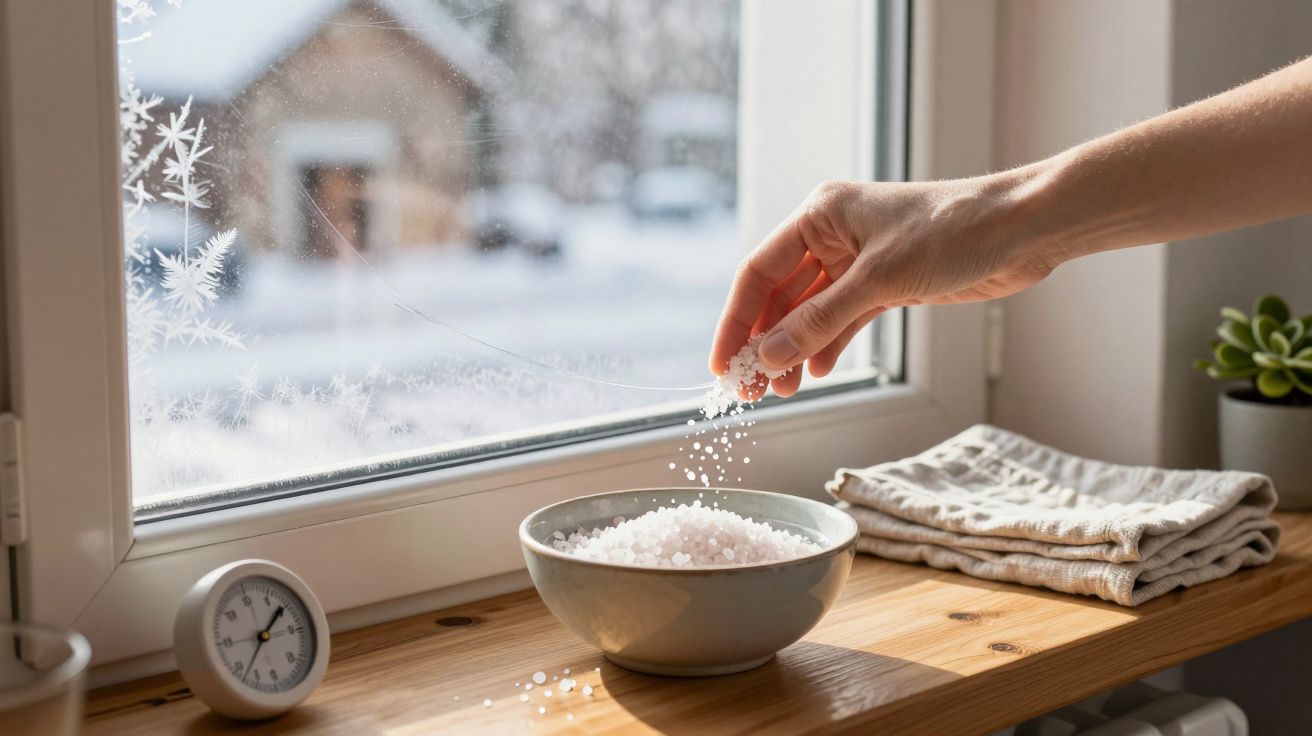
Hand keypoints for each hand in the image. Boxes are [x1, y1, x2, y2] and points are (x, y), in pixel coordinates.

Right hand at [709, 175, 1057, 396]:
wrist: (1022, 229)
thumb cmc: (954, 231)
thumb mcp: (878, 280)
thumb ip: (819, 322)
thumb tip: (768, 357)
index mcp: (820, 214)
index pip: (759, 272)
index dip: (736, 320)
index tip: (722, 364)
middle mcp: (833, 235)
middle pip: (780, 295)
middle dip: (765, 341)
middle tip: (753, 388)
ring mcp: (859, 260)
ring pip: (810, 312)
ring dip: (796, 349)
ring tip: (784, 389)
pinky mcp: (887, 283)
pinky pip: (842, 319)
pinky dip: (828, 345)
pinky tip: (817, 372)